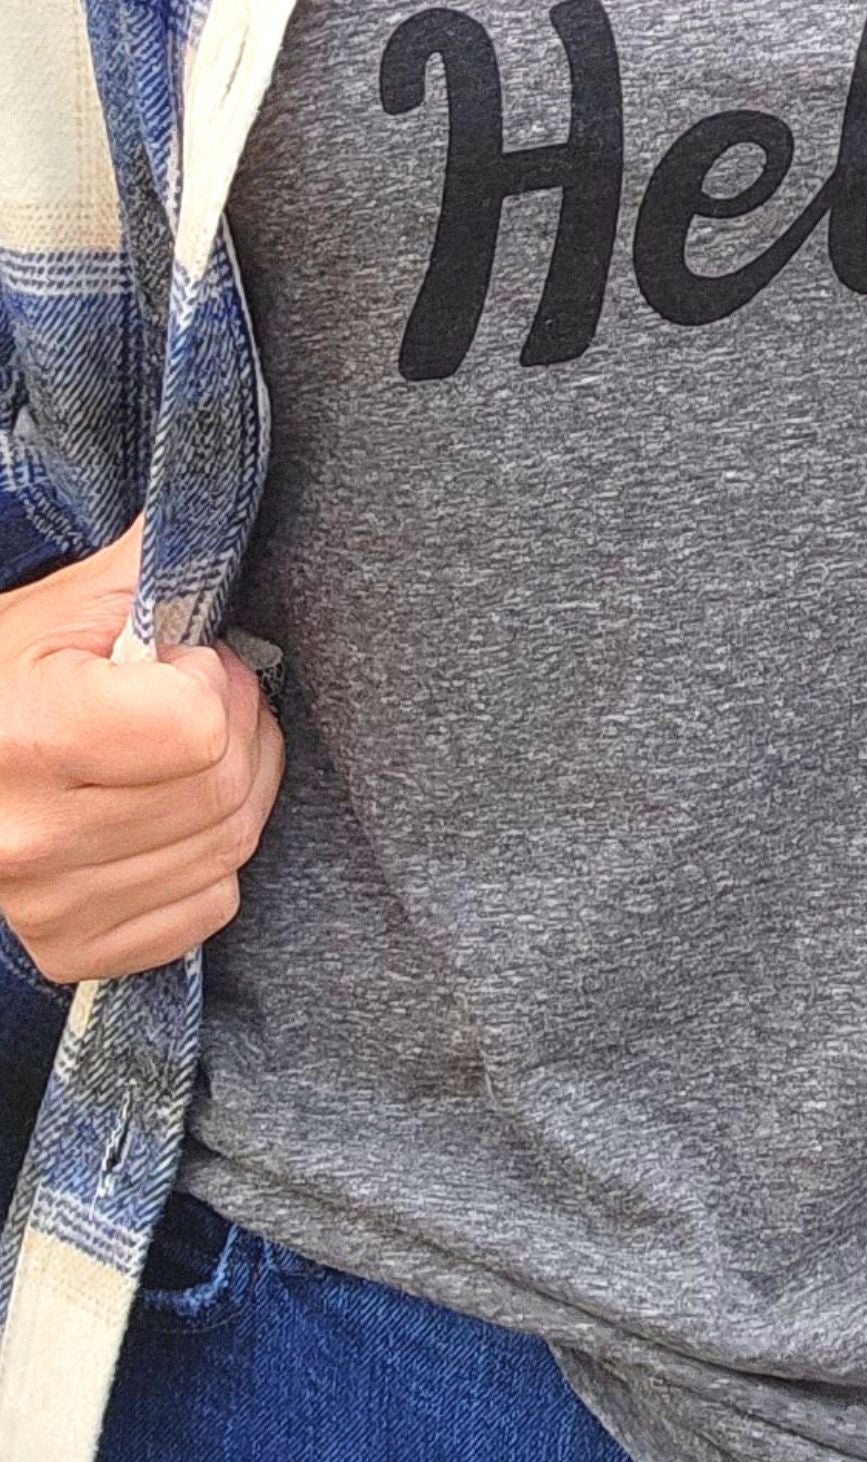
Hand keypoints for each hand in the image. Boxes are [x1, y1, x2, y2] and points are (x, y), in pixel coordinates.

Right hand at [0, 520, 282, 981]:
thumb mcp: (57, 609)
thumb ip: (150, 568)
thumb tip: (223, 510)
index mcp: (29, 735)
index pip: (199, 726)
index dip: (210, 681)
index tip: (179, 662)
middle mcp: (31, 836)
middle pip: (226, 787)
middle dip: (243, 725)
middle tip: (208, 696)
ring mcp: (49, 906)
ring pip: (230, 849)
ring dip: (238, 787)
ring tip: (191, 749)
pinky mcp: (69, 951)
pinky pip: (208, 908)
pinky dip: (209, 859)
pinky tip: (168, 816)